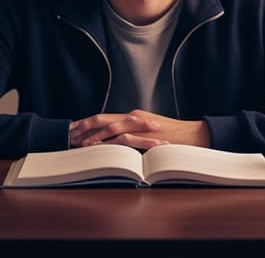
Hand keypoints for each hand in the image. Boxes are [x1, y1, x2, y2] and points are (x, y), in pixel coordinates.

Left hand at [69, 109, 209, 149]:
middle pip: (102, 118)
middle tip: (70, 134)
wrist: (194, 135)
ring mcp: (139, 124)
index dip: (88, 123)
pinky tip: (100, 148)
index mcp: (133, 116)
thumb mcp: (149, 134)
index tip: (74, 129)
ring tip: (80, 142)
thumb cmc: (174, 136)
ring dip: (93, 135)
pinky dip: (109, 142)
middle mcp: (133, 117)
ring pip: (110, 126)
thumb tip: (120, 145)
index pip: (105, 117)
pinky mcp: (146, 134)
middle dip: (84, 126)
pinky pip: (124, 137)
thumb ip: (135, 136)